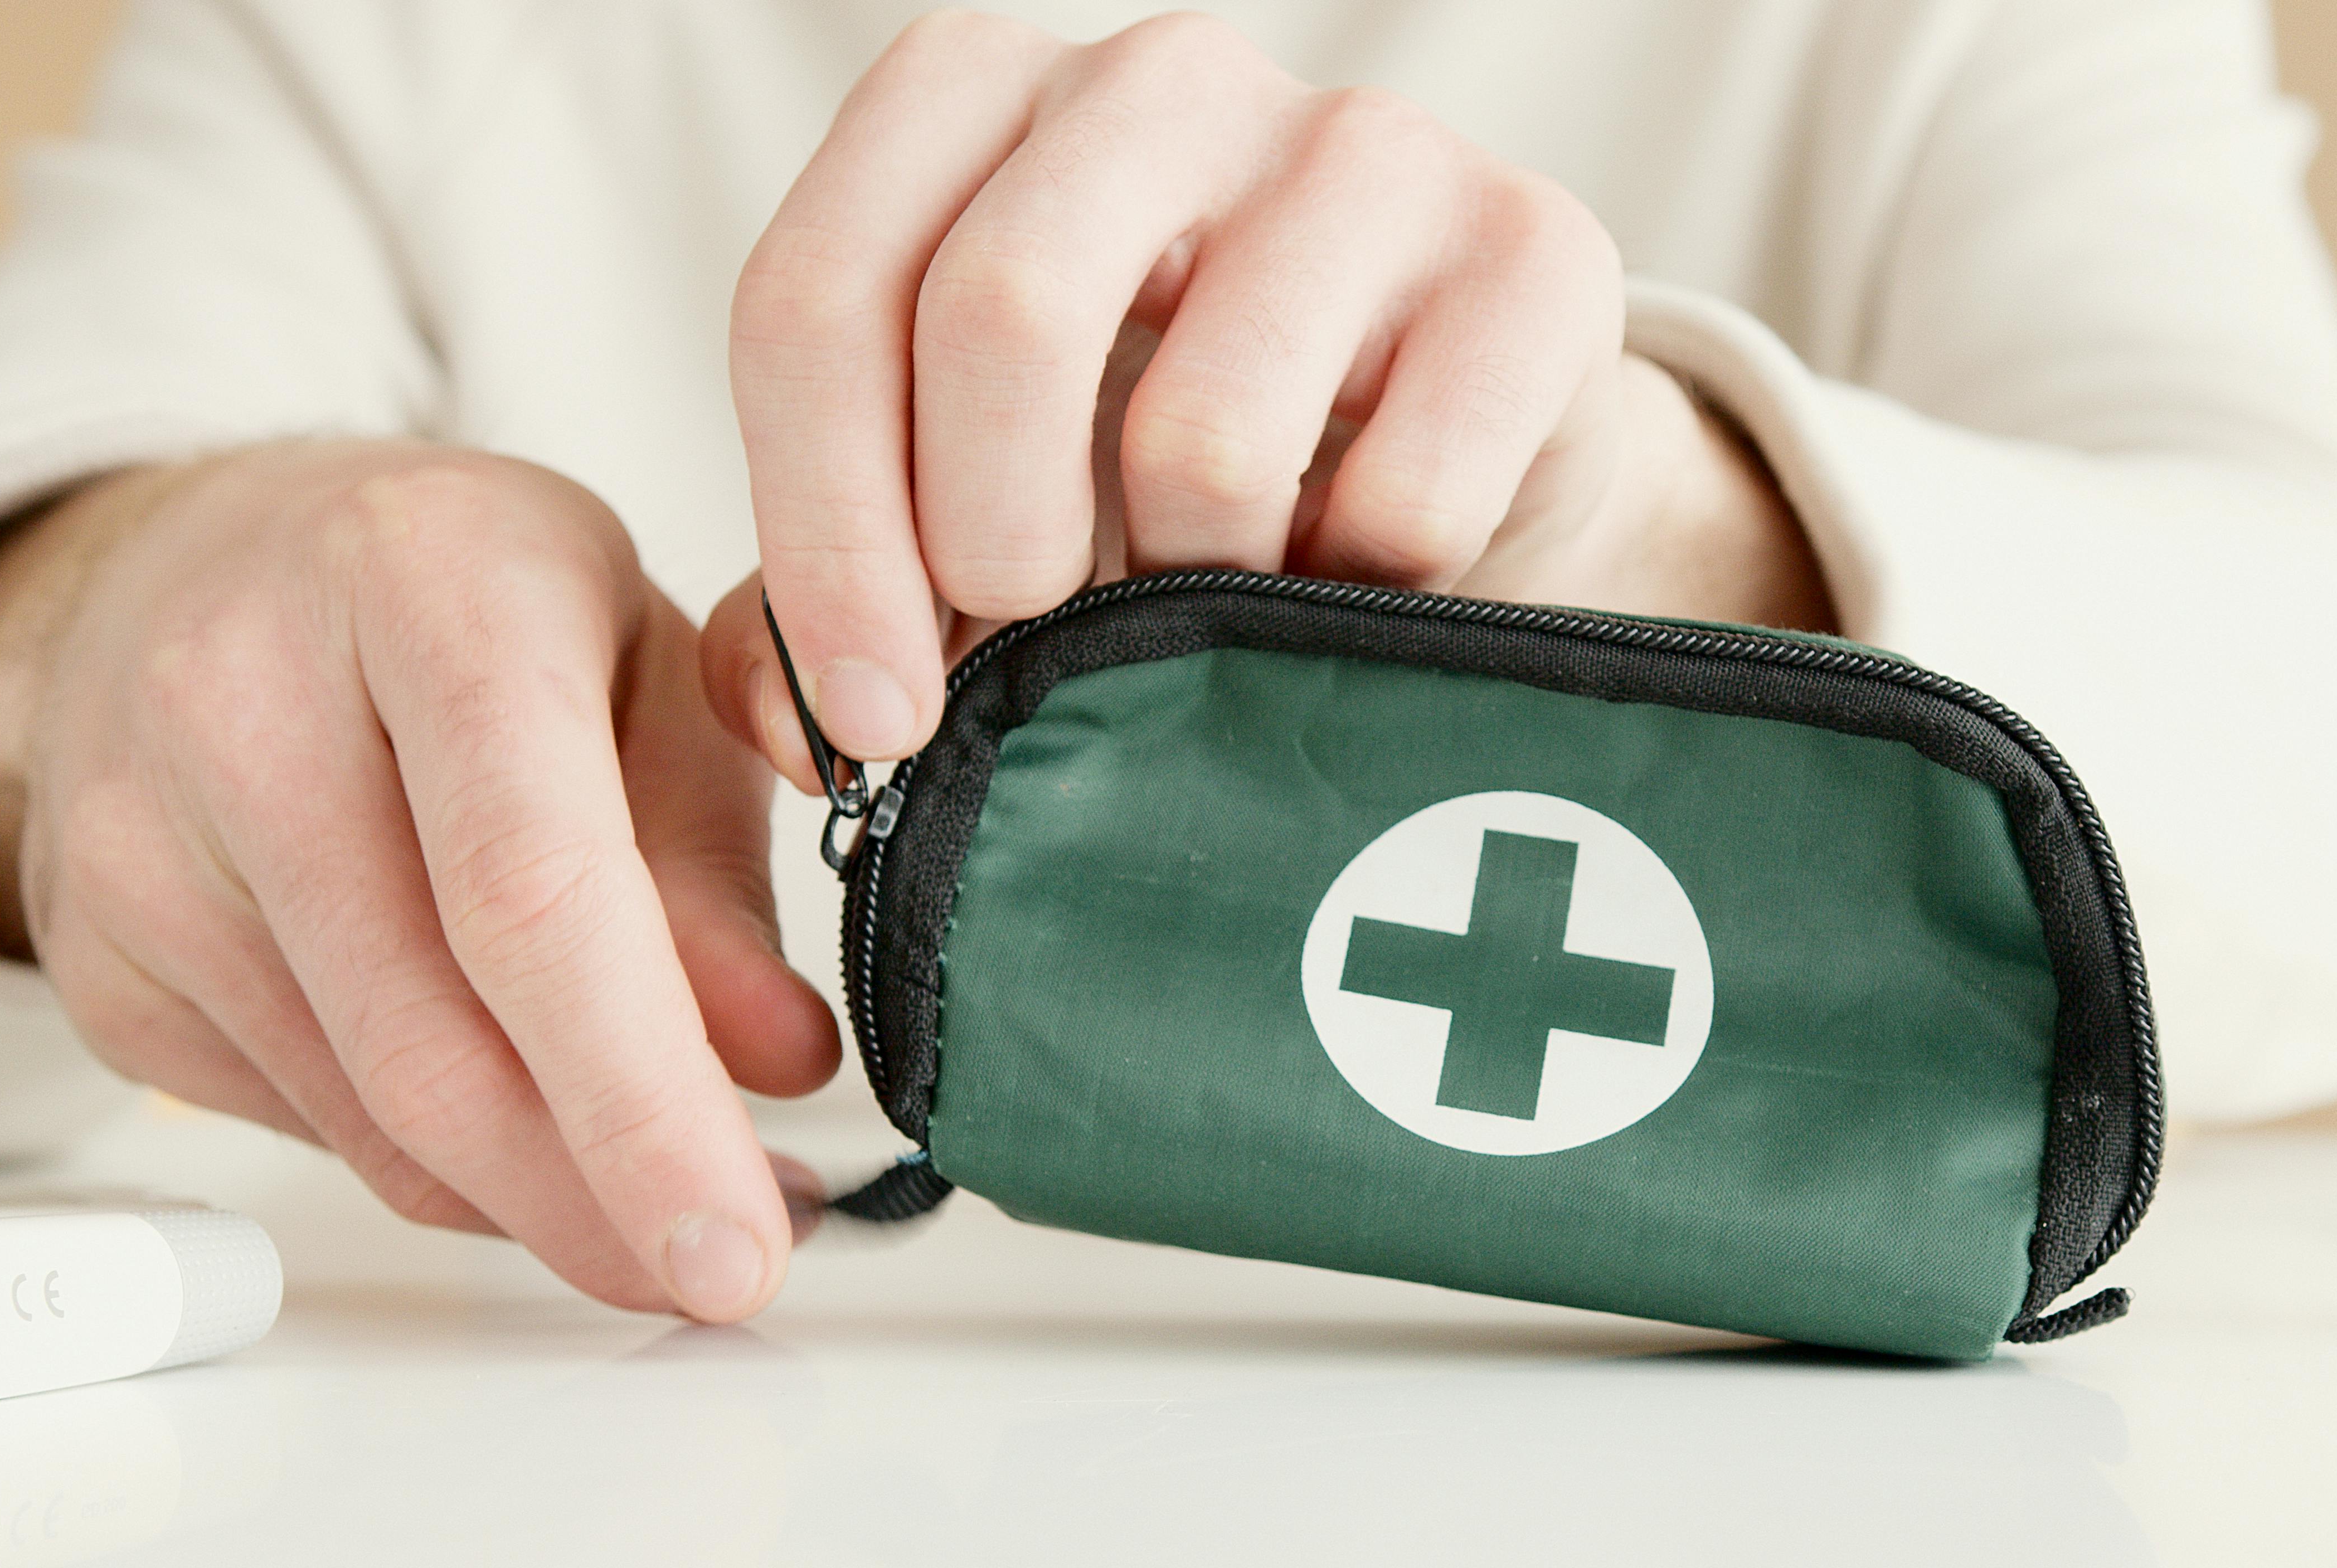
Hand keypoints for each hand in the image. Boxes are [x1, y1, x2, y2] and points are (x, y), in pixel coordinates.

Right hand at [0, 442, 840, 1318]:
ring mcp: (140, 838)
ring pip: (373, 1120)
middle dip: (602, 1202)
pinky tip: (525, 1127)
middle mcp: (246, 698)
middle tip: (729, 1269)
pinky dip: (443, 1165)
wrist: (192, 562)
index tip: (740, 1239)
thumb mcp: (646, 664)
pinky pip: (310, 1125)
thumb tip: (775, 1062)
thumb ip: (717, 862)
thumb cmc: (461, 604)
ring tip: (664, 1201)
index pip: (534, 891)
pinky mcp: (96, 954)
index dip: (644, 1100)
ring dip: (543, 1200)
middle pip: (437, 1045)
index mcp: (428, 583)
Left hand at [719, 8, 1829, 776]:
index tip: (871, 721)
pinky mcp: (1539, 251)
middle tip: (1029, 652)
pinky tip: (1347, 583)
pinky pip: (1405, 500)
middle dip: (988, 545)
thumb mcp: (971, 488)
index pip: (820, 296)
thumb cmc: (1158, 467)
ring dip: (1191, 595)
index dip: (820, 532)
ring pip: (1209, 433)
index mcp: (976, 96)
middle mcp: (1163, 78)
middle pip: (1002, 312)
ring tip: (1210, 607)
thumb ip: (839, 583)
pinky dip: (1358, 597)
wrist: (1452, 439)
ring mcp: (1364, 147)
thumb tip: (797, 718)